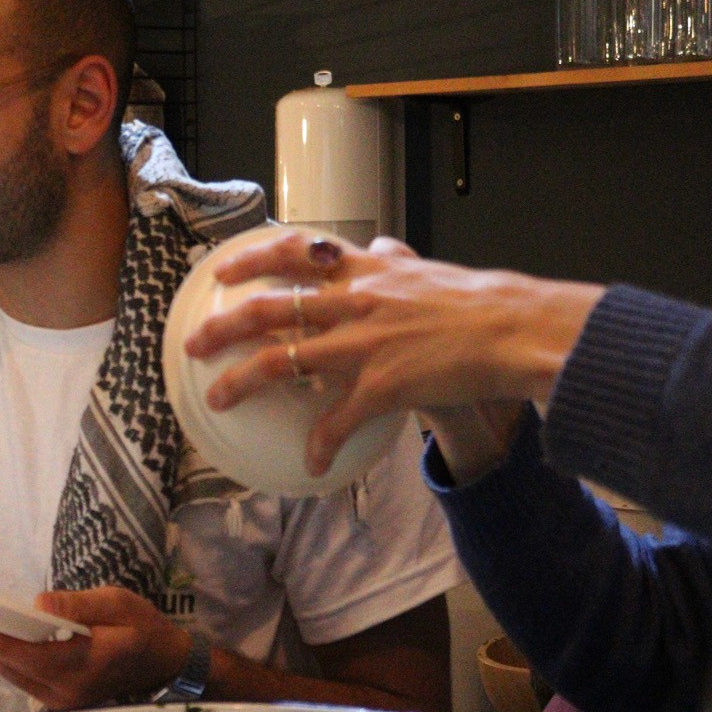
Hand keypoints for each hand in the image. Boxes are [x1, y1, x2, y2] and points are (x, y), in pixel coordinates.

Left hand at [0, 588, 189, 709]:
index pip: (28, 653)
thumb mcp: (119, 604)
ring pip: (13, 675)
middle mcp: (69, 690)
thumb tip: (38, 604)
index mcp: (86, 663)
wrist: (165, 665)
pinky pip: (22, 679)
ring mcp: (63, 701)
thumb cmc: (144, 628)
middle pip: (12, 666)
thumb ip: (78, 606)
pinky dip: (3, 660)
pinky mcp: (59, 701)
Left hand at [183, 231, 601, 474]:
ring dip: (242, 382)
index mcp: (364, 273)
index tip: (221, 272)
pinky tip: (312, 462)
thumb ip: (395, 265)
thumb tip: (383, 249)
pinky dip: (320, 444)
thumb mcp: (427, 271)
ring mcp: (363, 344)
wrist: (518, 328)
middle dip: (222, 327)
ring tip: (217, 397)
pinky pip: (337, 421)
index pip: (293, 254)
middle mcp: (354, 303)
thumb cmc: (480, 302)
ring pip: (283, 360)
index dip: (250, 261)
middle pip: (269, 309)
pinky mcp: (382, 385)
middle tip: (193, 342)